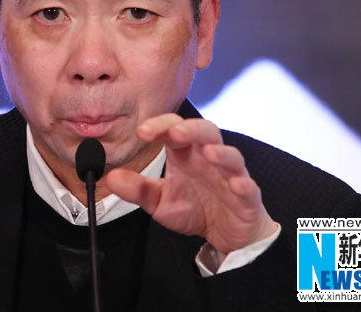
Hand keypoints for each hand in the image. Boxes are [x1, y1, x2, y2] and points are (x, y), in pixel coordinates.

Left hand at [104, 114, 277, 254]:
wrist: (225, 233)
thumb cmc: (194, 208)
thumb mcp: (159, 201)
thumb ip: (137, 189)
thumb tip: (111, 177)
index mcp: (186, 154)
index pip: (174, 128)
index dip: (160, 126)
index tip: (142, 132)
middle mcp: (209, 159)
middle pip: (206, 132)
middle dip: (191, 129)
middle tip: (175, 132)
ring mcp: (230, 176)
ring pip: (231, 156)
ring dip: (221, 152)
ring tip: (208, 153)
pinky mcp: (247, 198)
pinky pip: (249, 187)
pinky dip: (243, 184)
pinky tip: (236, 185)